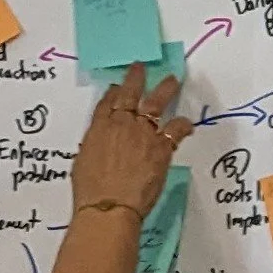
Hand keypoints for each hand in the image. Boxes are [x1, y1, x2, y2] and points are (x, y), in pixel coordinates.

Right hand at [72, 61, 194, 216]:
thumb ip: (96, 148)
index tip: (118, 86)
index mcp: (99, 128)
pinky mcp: (162, 146)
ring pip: (156, 103)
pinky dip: (184, 125)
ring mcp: (143, 132)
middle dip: (136, 78)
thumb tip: (101, 148)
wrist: (109, 205)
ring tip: (173, 80)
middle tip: (142, 68)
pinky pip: (177, 129)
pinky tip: (189, 124)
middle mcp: (121, 124)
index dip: (114, 92)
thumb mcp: (84, 162)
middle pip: (130, 94)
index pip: (107, 103)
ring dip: (165, 89)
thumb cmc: (90, 190)